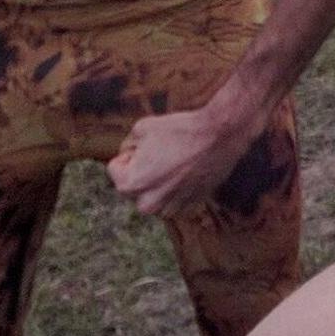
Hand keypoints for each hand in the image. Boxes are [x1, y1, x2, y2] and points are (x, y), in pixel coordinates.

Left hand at [106, 104, 255, 217]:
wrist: (219, 135)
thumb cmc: (181, 130)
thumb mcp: (142, 127)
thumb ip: (127, 145)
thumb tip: (128, 153)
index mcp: (130, 185)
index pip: (115, 168)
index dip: (131, 152)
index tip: (150, 144)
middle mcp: (147, 204)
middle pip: (134, 184)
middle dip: (142, 170)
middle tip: (164, 152)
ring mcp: (170, 208)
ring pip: (154, 194)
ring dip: (159, 182)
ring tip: (177, 161)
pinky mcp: (189, 207)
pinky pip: (174, 200)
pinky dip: (177, 188)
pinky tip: (188, 170)